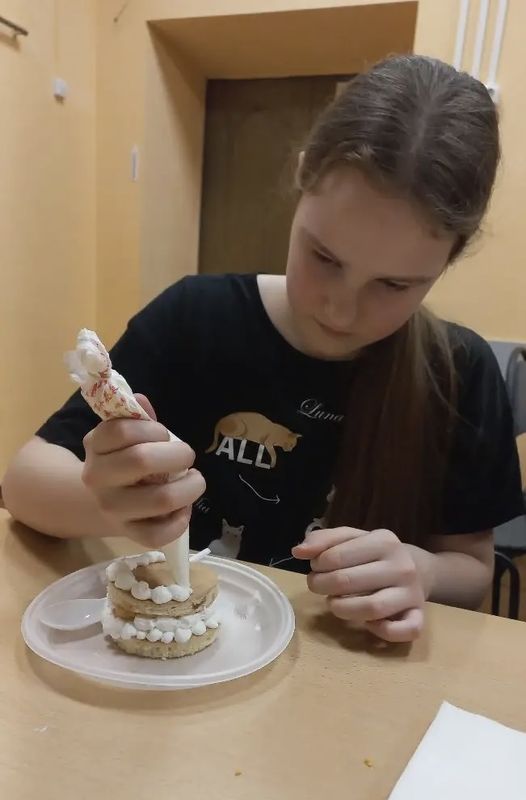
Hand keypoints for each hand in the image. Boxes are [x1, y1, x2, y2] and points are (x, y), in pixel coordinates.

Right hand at [82, 394, 205, 547]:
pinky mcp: (128, 534)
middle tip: (187, 455)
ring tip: (194, 480)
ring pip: (160, 499)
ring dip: (189, 487)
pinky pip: (159, 534)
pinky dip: (180, 520)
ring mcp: (111, 509)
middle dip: (178, 454)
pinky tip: (184, 508)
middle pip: (142, 460)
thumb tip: (141, 400)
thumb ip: (136, 418)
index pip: (124, 430)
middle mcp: (97, 478)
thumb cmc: (121, 459)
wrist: (98, 501)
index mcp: (95, 445)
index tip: (163, 435)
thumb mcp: (123, 434)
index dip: (153, 429)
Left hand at [292, 527, 424, 642]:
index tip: (315, 567)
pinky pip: (404, 631)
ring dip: (343, 609)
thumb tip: (298, 551)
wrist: (420, 569)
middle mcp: (402, 566)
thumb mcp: (353, 538)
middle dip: (322, 586)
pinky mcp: (419, 616)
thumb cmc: (376, 554)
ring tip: (333, 603)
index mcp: (384, 541)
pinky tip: (368, 624)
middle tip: (316, 586)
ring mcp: (412, 593)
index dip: (317, 565)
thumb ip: (325, 540)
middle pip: (349, 582)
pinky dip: (382, 631)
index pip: (337, 556)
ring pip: (372, 608)